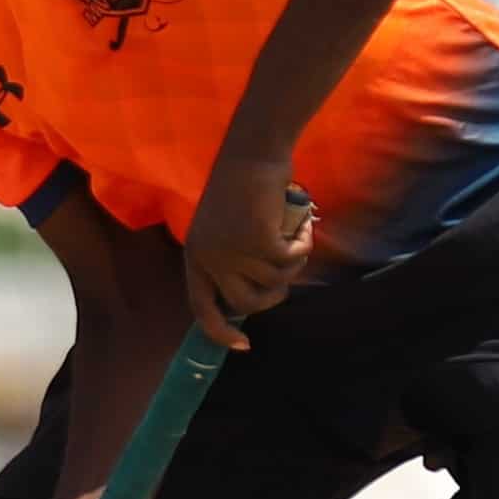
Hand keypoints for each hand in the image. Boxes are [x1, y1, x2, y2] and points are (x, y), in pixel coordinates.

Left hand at [182, 152, 311, 349]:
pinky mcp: (258, 241)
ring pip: (274, 281)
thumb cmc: (242, 185)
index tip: (243, 345)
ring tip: (295, 237)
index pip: (202, 308)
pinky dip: (302, 247)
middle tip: (286, 277)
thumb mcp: (225, 228)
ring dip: (292, 264)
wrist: (252, 153)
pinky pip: (290, 262)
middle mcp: (209, 257)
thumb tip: (251, 298)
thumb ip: (232, 260)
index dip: (221, 331)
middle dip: (272, 295)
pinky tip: (302, 228)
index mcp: (196, 255)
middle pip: (246, 302)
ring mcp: (233, 251)